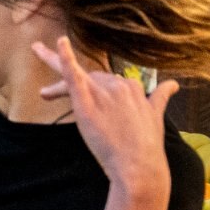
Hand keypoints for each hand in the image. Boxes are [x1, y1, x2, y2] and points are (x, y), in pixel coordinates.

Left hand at [33, 37, 177, 200]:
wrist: (140, 165)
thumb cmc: (147, 147)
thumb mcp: (156, 116)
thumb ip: (160, 97)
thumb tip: (173, 85)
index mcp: (133, 88)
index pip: (109, 82)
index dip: (95, 90)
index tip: (84, 97)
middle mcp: (119, 85)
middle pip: (90, 77)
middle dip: (70, 80)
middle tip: (48, 91)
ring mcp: (103, 92)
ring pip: (75, 74)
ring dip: (54, 63)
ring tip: (37, 50)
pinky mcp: (87, 102)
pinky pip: (74, 75)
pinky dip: (66, 58)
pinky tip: (58, 44)